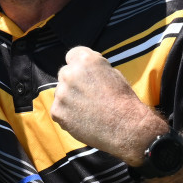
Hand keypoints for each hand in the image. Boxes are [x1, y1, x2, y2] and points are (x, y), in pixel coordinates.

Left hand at [52, 46, 168, 164]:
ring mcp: (61, 93)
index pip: (73, 55)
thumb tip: (84, 70)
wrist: (125, 127)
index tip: (84, 74)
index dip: (79, 65)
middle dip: (73, 82)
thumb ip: (94, 69)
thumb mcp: (113, 73)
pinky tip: (82, 120)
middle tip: (87, 95)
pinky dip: (67, 115)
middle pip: (65, 74)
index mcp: (85, 60)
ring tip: (87, 110)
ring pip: (60, 93)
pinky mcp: (57, 111)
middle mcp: (69, 73)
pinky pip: (58, 110)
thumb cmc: (123, 100)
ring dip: (69, 99)